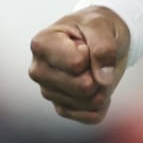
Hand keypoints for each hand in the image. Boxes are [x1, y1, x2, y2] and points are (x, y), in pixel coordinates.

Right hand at [28, 7, 129, 124]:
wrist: (99, 35)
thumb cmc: (96, 26)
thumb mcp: (102, 25)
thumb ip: (103, 48)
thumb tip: (102, 80)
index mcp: (41, 44)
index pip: (77, 64)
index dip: (92, 53)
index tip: (86, 42)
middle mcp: (39, 70)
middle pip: (83, 87)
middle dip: (99, 73)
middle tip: (94, 57)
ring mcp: (48, 91)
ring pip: (89, 103)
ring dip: (102, 87)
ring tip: (95, 68)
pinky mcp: (62, 108)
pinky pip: (92, 116)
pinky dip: (103, 102)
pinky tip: (96, 84)